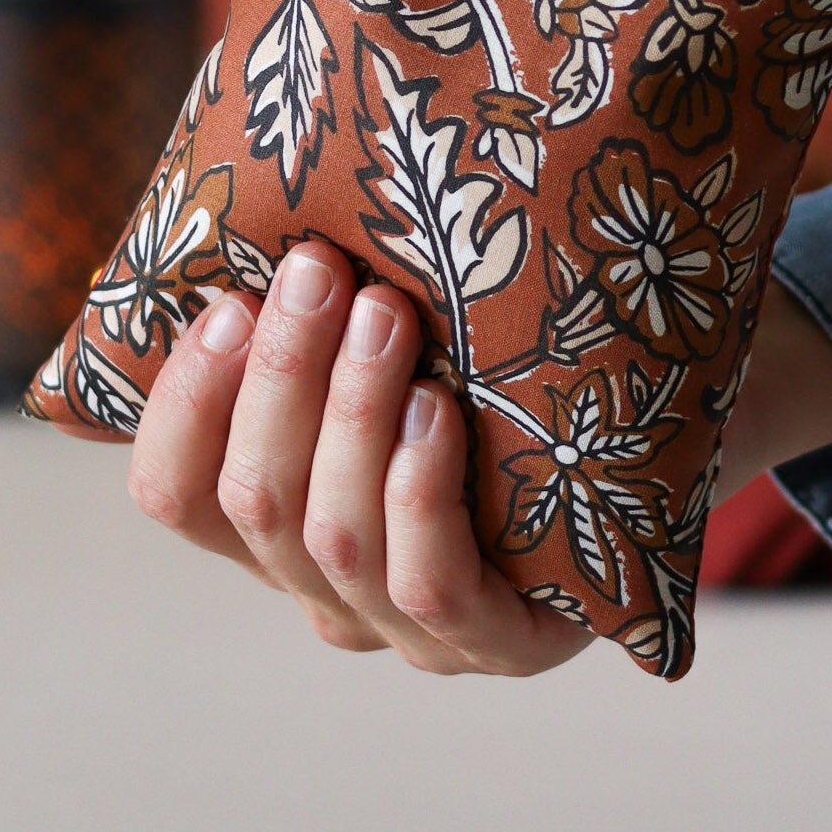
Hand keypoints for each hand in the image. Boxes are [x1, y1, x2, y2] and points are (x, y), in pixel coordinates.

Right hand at [126, 239, 831, 674]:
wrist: (655, 434)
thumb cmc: (500, 363)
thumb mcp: (400, 334)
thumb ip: (323, 305)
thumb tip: (264, 183)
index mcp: (277, 519)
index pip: (177, 493)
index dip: (184, 404)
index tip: (227, 300)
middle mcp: (326, 587)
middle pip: (256, 502)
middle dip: (281, 375)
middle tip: (322, 268)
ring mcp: (410, 630)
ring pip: (336, 537)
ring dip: (350, 413)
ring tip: (386, 312)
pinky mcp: (503, 647)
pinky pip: (433, 585)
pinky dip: (419, 492)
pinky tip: (438, 412)